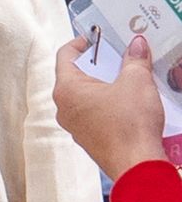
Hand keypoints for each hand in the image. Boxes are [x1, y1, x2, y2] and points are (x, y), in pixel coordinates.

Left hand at [54, 35, 166, 181]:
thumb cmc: (129, 124)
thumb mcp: (137, 81)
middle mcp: (64, 108)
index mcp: (67, 90)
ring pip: (86, 95)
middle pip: (76, 75)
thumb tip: (137, 44)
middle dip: (98, 62)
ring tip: (127, 74)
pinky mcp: (88, 138)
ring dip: (105, 83)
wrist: (136, 165)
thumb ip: (135, 59)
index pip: (64, 55)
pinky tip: (128, 98)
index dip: (81, 42)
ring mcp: (74, 126)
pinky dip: (108, 102)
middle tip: (119, 53)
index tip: (97, 37)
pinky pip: (94, 112)